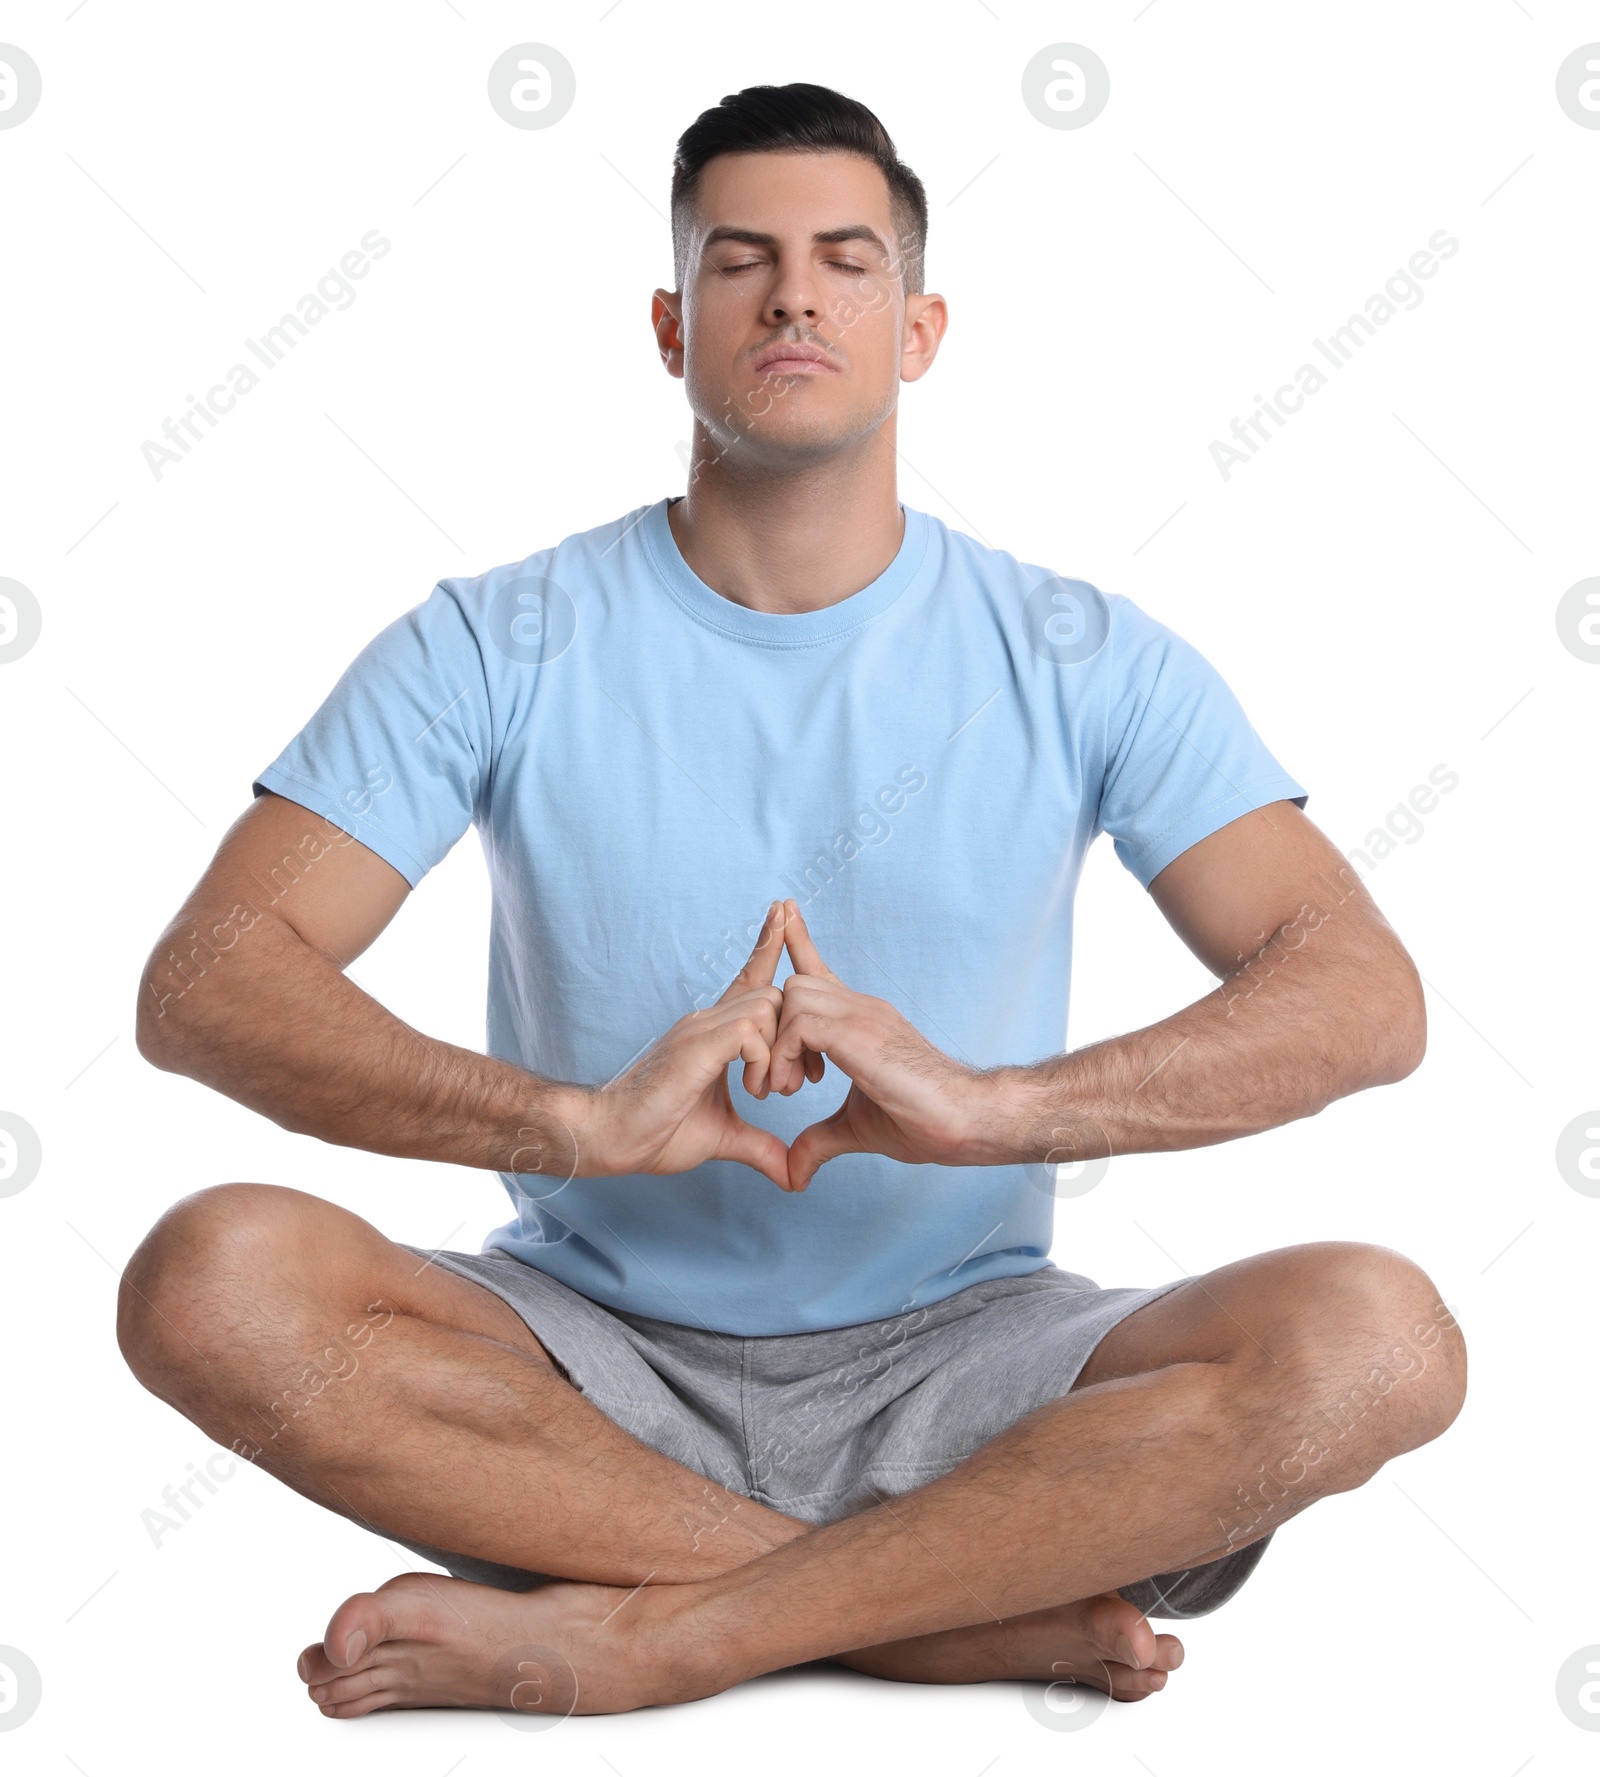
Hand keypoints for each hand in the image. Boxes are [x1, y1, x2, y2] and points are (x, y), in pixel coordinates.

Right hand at [576, 900, 791, 1190]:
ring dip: (779, 1050)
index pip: (749, 980)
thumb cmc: (654, 1133)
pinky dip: (762, 1060)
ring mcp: (699, 1030)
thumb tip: (791, 1172)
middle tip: (798, 1083)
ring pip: (765, 1006)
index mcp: (713, 1034)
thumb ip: (760, 1146)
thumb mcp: (724, 1137)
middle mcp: (706, 1022)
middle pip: (771, 993)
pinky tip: (753, 1089)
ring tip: (769, 1092)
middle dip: (797, 1030)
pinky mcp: (695, 1046)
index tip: (785, 915)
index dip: (767, 949)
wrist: (608, 1138)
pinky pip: (748, 1032)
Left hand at [768, 899, 987, 1191]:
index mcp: (860, 1020)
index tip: (781, 917)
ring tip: (786, 1089)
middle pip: (794, 985)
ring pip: (793, 996)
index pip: (820, 970)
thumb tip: (792, 1171)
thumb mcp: (855, 1129)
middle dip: (771, 1028)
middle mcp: (861, 1008)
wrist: (967, 1121)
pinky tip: (795, 1085)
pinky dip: (785, 1055)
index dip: (798, 943)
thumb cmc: (923, 1122)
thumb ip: (819, 1139)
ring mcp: (864, 1016)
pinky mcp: (862, 1035)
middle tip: (779, 1083)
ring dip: (777, 1045)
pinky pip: (801, 1025)